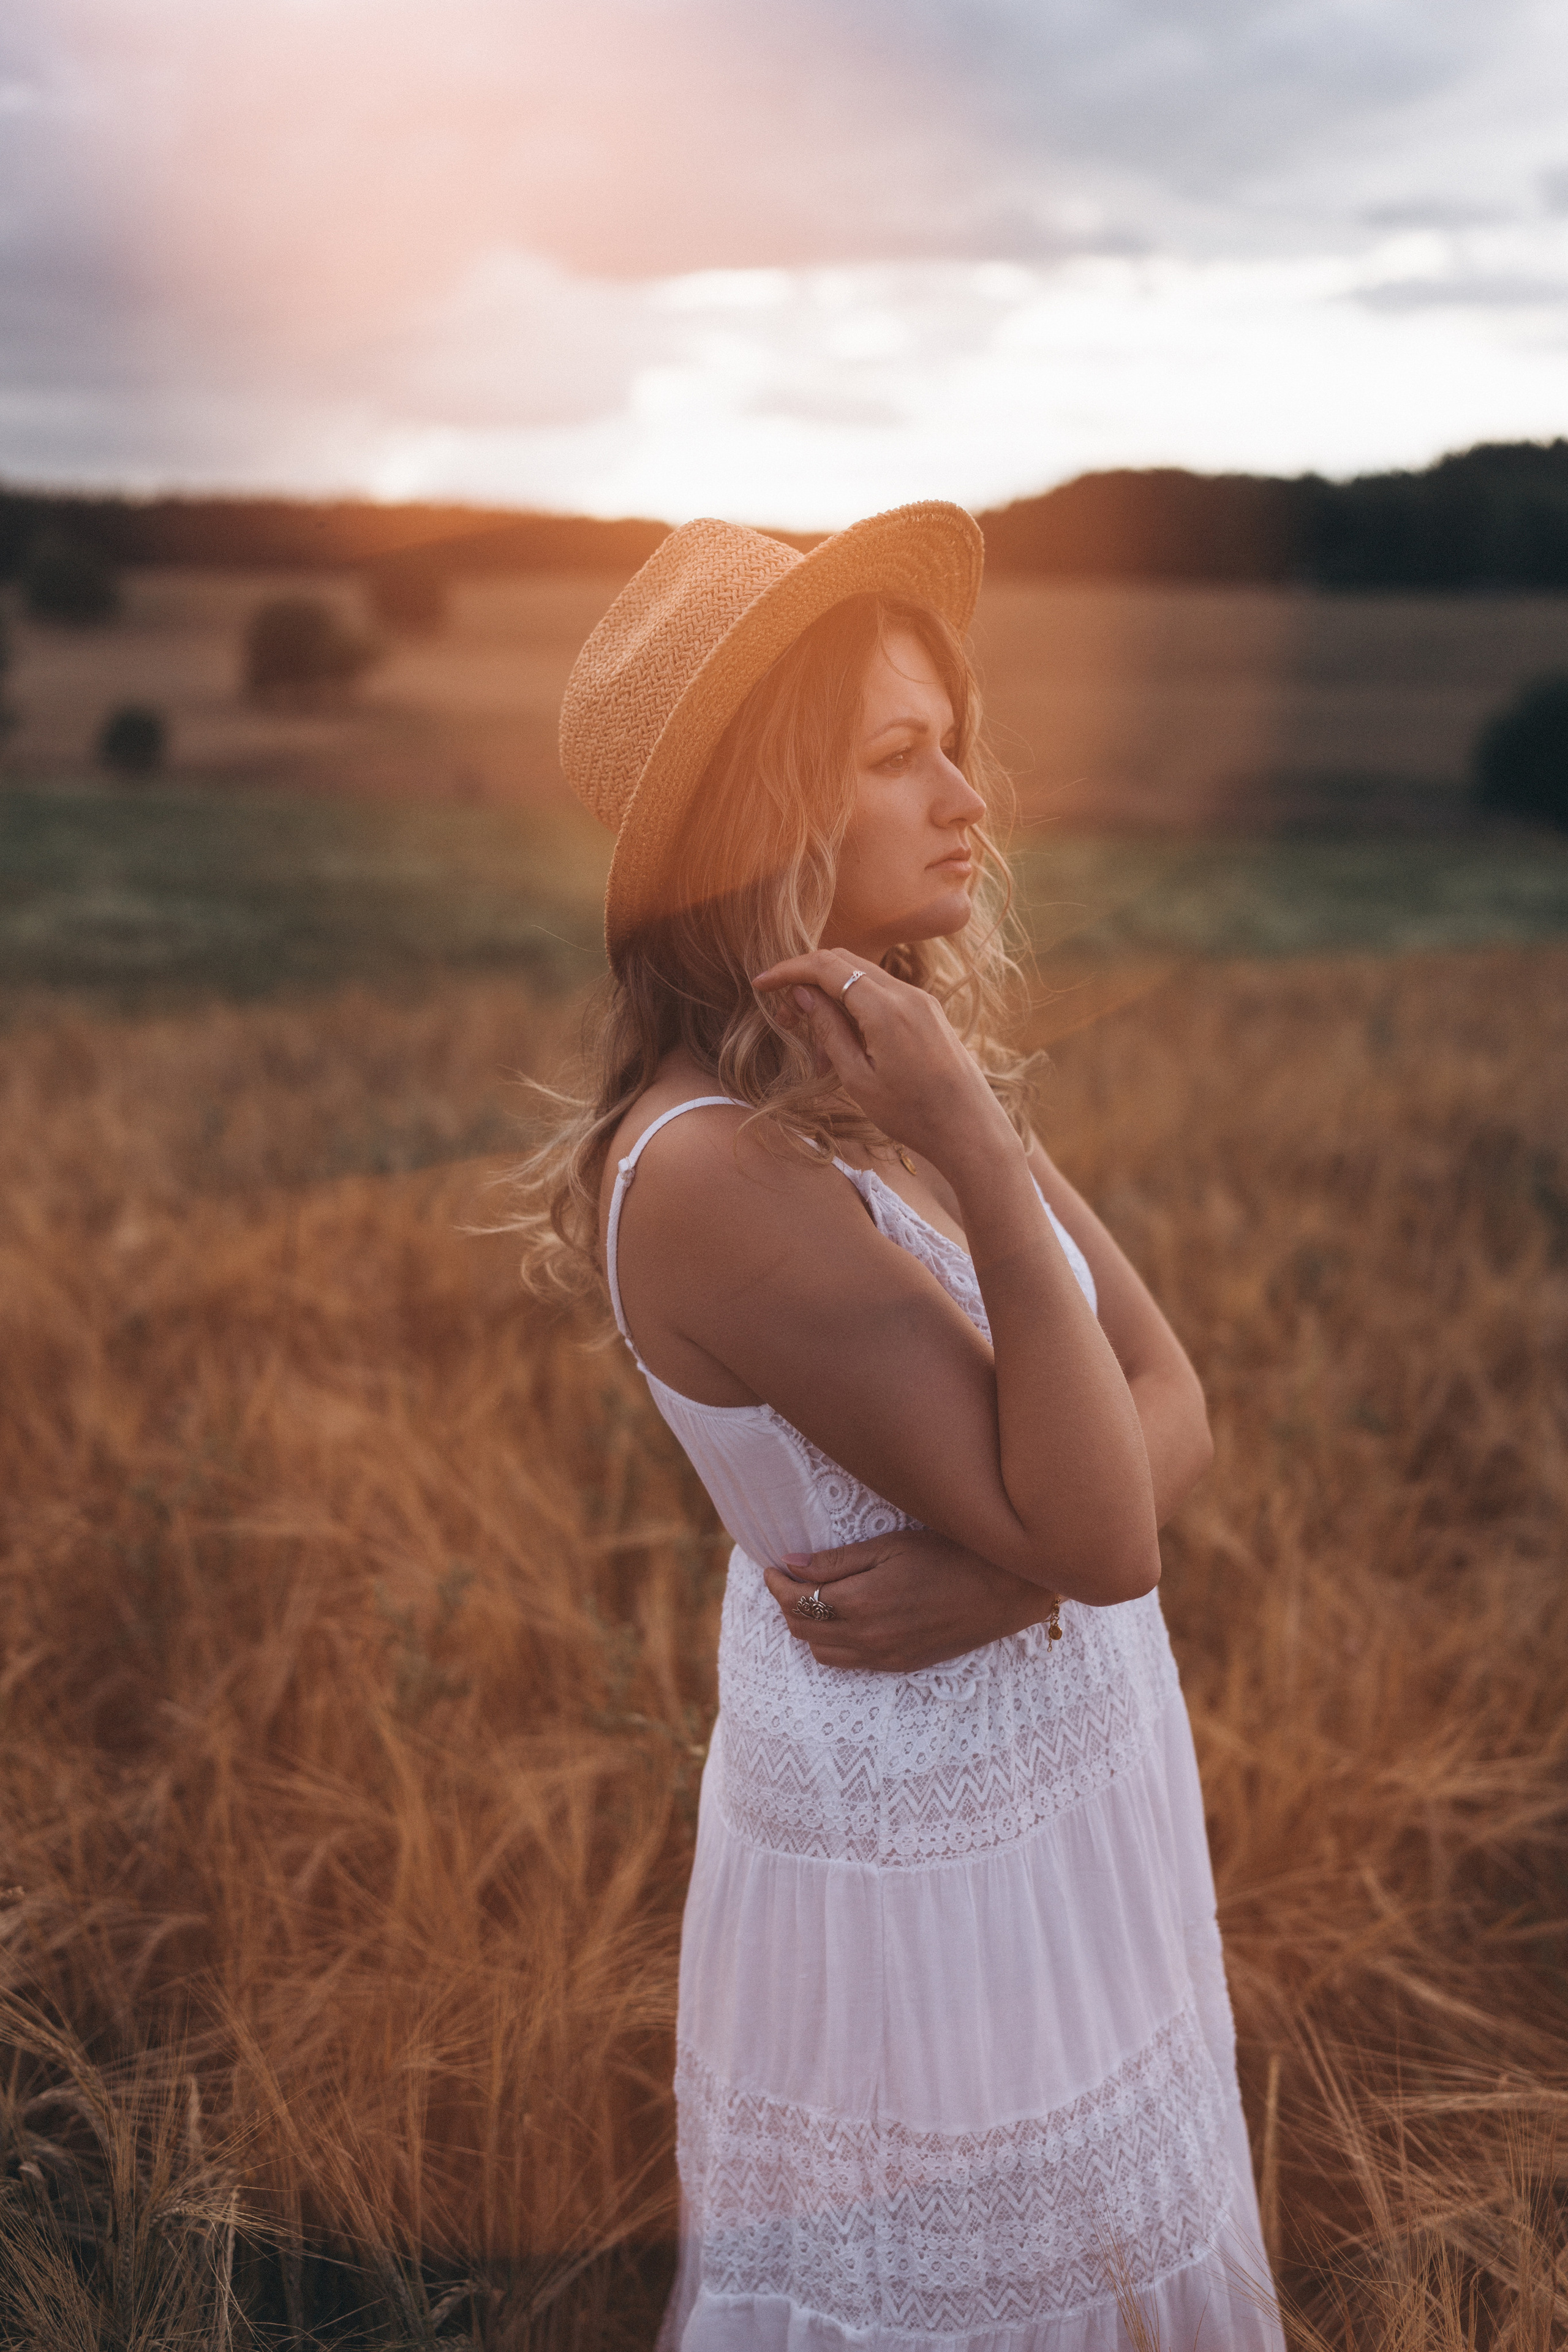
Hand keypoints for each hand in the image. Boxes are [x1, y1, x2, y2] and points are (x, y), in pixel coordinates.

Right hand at [751, 950, 1015, 1178]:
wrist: (970, 1130)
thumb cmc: (913, 1114)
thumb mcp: (858, 1078)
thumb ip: (829, 1030)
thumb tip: (803, 995)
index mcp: (885, 1008)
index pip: (826, 967)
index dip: (788, 971)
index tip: (761, 985)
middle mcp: (906, 993)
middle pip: (844, 962)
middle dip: (807, 981)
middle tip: (785, 1018)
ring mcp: (922, 1000)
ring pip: (863, 978)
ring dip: (831, 999)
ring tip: (817, 1051)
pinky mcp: (929, 1012)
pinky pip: (883, 995)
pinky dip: (856, 1008)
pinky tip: (846, 1047)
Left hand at [762, 1530, 1056, 1672]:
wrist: (1001, 1590)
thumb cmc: (947, 1555)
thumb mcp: (889, 1546)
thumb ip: (837, 1561)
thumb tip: (791, 1564)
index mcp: (860, 1604)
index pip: (797, 1601)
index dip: (777, 1583)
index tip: (772, 1566)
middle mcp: (867, 1638)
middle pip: (803, 1629)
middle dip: (787, 1604)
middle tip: (788, 1579)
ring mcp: (883, 1656)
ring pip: (821, 1653)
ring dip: (807, 1627)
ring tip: (811, 1600)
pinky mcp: (899, 1665)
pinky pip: (848, 1664)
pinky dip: (831, 1645)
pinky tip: (840, 1622)